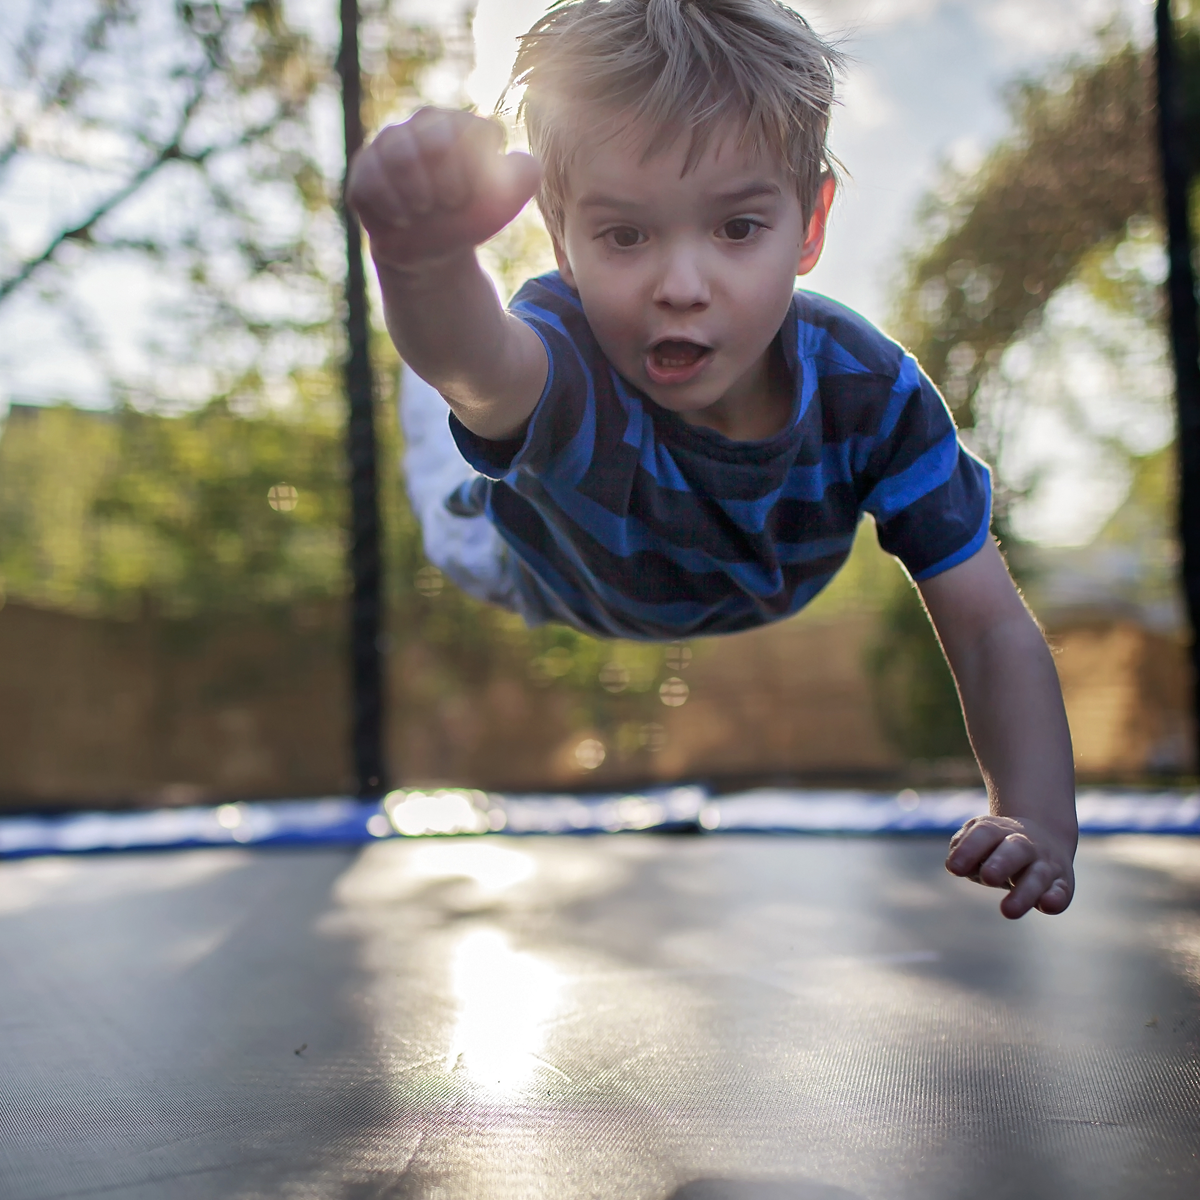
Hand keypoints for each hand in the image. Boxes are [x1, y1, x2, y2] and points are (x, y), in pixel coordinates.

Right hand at [347, 107, 539, 269]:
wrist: (435, 249)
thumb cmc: (471, 216)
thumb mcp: (506, 200)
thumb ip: (525, 175)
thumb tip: (517, 160)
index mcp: (462, 125)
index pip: (472, 132)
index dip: (472, 171)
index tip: (470, 196)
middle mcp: (424, 125)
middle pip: (433, 139)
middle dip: (445, 180)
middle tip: (450, 202)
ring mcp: (390, 144)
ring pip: (397, 154)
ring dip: (415, 192)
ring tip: (425, 210)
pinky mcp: (364, 170)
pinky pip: (369, 180)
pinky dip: (389, 205)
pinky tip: (402, 219)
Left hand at [945, 815, 1074, 918]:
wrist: (1043, 838)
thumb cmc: (996, 847)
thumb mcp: (978, 842)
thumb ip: (964, 849)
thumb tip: (957, 865)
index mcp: (999, 830)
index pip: (985, 833)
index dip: (969, 848)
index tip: (954, 868)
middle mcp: (1025, 844)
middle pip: (1016, 849)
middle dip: (1002, 863)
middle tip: (987, 878)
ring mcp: (1046, 863)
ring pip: (1038, 875)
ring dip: (1024, 893)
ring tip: (1007, 911)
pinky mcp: (1062, 884)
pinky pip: (1062, 891)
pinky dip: (1055, 899)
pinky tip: (1046, 906)